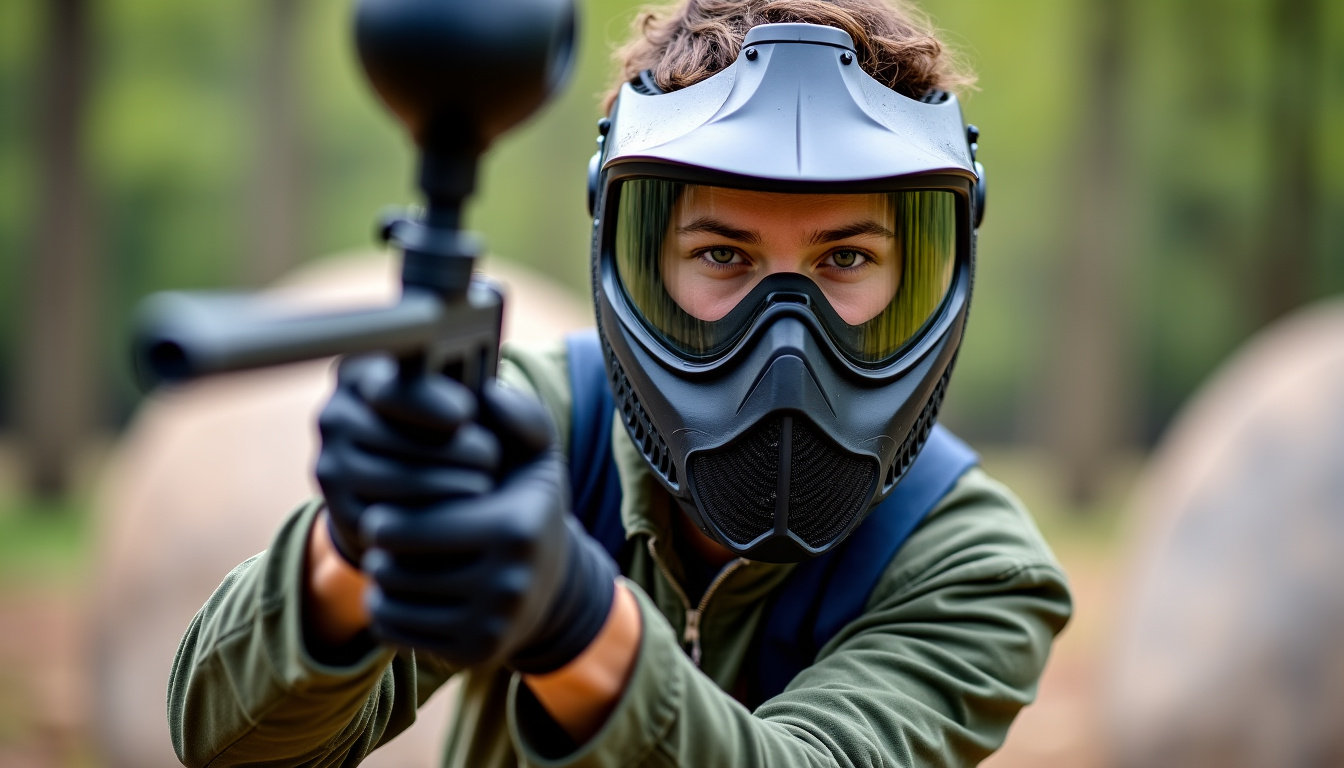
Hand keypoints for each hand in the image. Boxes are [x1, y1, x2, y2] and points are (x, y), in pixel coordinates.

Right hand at [315, 356, 498, 565]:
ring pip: (397, 479)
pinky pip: (390, 520)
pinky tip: (460, 514)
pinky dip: (433, 519)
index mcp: (364, 374)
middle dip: (456, 450)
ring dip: (451, 484)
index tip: (464, 414)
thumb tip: (494, 400)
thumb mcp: (495, 422)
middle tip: (490, 459)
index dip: (428, 400)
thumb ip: (514, 406)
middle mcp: (336, 415)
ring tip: (481, 484)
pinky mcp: (341, 512)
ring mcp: (332, 465)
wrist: (432, 502)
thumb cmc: (467, 444)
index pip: (388, 382)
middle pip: (396, 435)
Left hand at [361, 383, 619, 672]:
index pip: (405, 525)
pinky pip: (395, 632)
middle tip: (389, 532)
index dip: (388, 513)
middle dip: (383, 545)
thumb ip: (514, 413)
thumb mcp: (535, 454)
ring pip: (390, 598)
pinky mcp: (474, 653)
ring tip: (398, 558)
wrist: (553, 585)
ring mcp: (491, 624)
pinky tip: (407, 590)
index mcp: (514, 528)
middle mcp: (506, 582)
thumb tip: (483, 393)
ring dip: (383, 576)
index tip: (390, 504)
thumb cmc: (527, 505)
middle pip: (392, 565)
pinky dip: (388, 609)